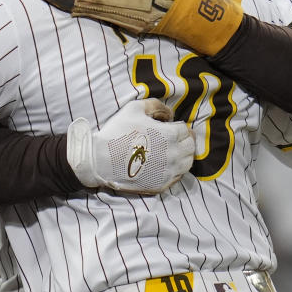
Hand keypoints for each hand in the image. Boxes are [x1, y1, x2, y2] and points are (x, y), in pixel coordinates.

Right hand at [66, 98, 193, 193]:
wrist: (100, 160)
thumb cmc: (117, 132)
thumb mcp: (135, 108)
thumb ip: (157, 106)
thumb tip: (170, 114)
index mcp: (170, 135)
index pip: (185, 130)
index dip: (177, 126)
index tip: (169, 126)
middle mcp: (174, 155)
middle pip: (190, 147)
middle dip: (184, 140)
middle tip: (174, 138)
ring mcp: (168, 172)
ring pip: (187, 163)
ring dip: (183, 155)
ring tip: (172, 151)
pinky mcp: (162, 185)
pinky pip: (178, 177)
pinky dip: (176, 169)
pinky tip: (165, 164)